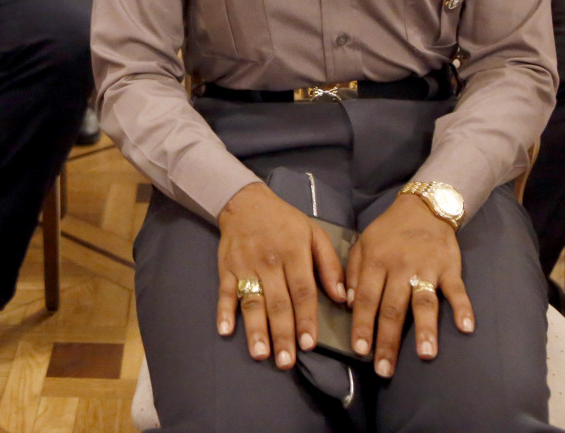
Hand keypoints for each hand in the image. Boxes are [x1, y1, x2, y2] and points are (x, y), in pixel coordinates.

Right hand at [215, 183, 346, 369]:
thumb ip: (330, 264)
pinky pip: (224, 291)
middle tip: (286, 362)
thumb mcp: (314, 233)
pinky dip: (223, 311)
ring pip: (251, 301)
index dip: (305, 318)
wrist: (245, 202)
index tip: (309, 344)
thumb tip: (342, 297)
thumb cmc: (285, 222)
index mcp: (294, 253)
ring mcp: (246, 265)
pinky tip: (225, 330)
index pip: (302, 290)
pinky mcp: (226, 267)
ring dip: (255, 328)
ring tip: (260, 354)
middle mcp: (270, 262)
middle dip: (282, 333)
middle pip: (277, 302)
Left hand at [345, 193, 473, 378]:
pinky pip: (457, 290)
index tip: (360, 350)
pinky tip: (466, 328)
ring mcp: (427, 268)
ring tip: (426, 355)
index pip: (367, 298)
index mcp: (376, 262)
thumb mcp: (362, 244)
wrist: (423, 208)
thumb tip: (348, 304)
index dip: (363, 325)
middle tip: (384, 368)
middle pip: (393, 308)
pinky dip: (463, 308)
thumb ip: (353, 272)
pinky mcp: (450, 268)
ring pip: (424, 301)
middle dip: (388, 340)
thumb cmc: (388, 232)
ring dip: (426, 329)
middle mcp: (400, 267)